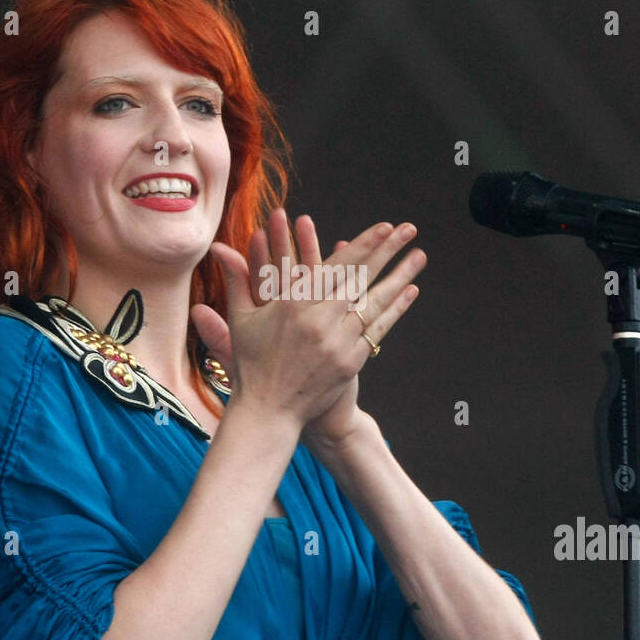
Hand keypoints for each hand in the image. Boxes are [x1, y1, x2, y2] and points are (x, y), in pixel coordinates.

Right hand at [190, 209, 424, 441]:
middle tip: (408, 228)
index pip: (336, 266)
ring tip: (418, 256)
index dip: (362, 244)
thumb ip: (238, 280)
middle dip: (387, 250)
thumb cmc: (251, 363)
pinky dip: (395, 310)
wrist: (268, 411)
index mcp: (293, 305)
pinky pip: (378, 330)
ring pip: (375, 303)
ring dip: (400, 276)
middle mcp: (319, 321)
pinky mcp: (350, 362)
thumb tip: (220, 249)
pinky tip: (409, 291)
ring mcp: (338, 343)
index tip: (382, 227)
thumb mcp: (241, 319)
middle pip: (361, 278)